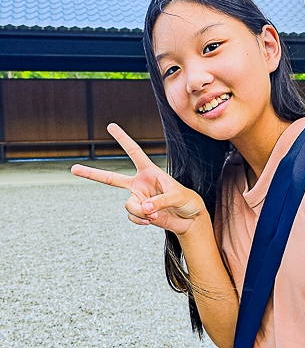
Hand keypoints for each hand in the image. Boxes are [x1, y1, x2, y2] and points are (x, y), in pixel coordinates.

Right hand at [71, 123, 206, 236]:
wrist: (189, 219)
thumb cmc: (187, 201)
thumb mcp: (178, 196)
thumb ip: (160, 201)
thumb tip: (144, 208)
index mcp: (150, 171)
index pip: (134, 152)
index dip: (123, 139)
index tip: (110, 126)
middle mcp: (140, 184)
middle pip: (111, 178)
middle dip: (92, 174)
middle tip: (73, 169)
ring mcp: (138, 199)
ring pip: (129, 205)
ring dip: (141, 212)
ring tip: (155, 214)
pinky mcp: (139, 214)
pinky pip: (132, 218)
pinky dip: (140, 221)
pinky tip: (151, 221)